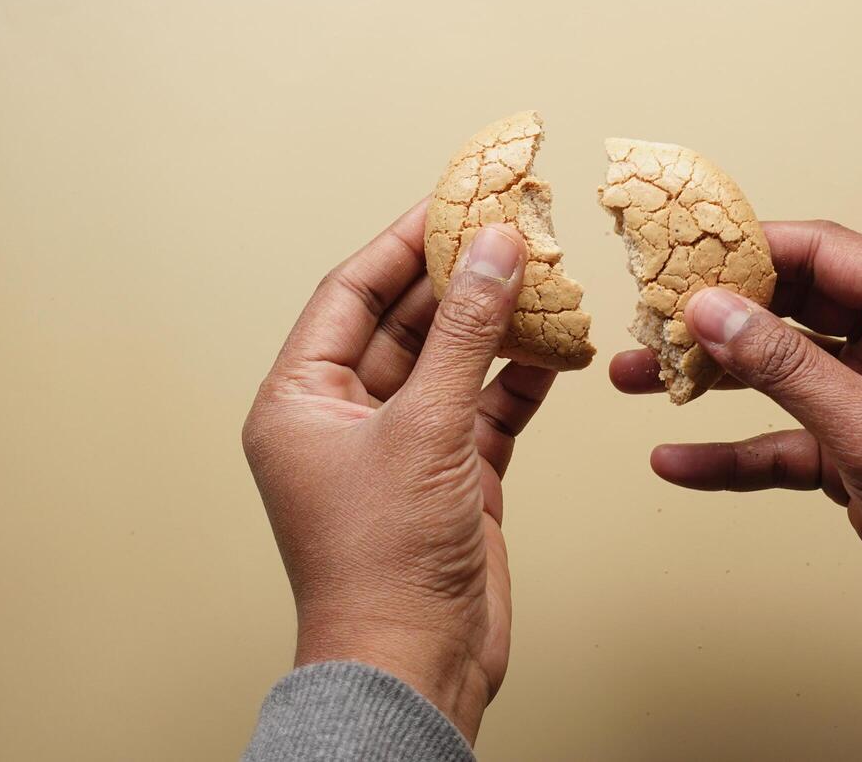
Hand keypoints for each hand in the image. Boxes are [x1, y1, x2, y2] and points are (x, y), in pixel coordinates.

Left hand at [242, 201, 551, 740]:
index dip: (401, 241)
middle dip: (458, 278)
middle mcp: (346, 418)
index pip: (351, 293)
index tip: (451, 198)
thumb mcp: (425, 427)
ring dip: (498, 326)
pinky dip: (521, 380)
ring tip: (545, 279)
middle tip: (509, 228)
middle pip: (405, 322)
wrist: (417, 663)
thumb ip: (465, 331)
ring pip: (453, 363)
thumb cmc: (385, 563)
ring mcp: (401, 448)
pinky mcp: (450, 477)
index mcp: (302, 400)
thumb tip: (494, 248)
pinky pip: (486, 408)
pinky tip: (558, 348)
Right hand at [610, 220, 861, 646]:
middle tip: (652, 318)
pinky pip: (783, 438)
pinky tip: (678, 462)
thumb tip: (712, 309)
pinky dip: (735, 452)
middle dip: (719, 318)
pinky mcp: (856, 449)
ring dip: (713, 381)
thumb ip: (785, 365)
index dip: (753, 251)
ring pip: (779, 374)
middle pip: (793, 309)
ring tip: (640, 378)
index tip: (686, 254)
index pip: (826, 254)